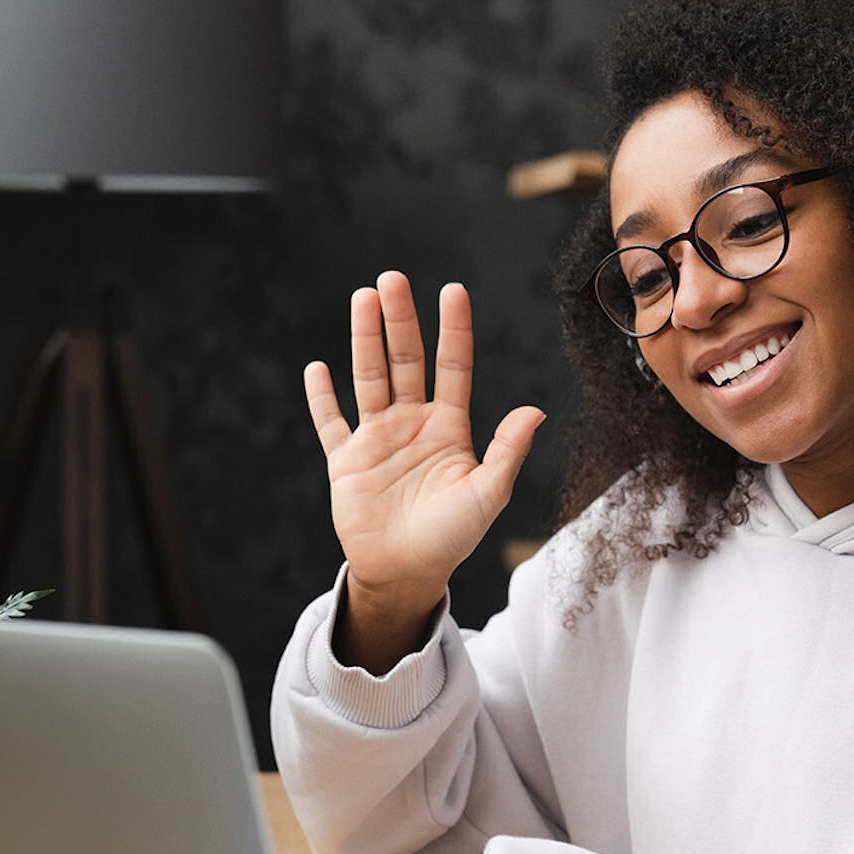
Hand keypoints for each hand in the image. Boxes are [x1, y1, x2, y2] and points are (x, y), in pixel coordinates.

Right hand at [304, 272, 543, 670]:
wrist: (408, 574)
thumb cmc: (453, 537)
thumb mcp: (487, 494)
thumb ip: (507, 451)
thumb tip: (535, 411)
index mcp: (449, 428)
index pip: (452, 366)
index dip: (453, 329)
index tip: (453, 289)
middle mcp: (412, 424)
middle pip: (405, 360)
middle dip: (400, 320)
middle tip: (392, 279)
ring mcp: (377, 439)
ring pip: (370, 377)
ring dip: (364, 339)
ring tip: (363, 298)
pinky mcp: (346, 461)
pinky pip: (331, 422)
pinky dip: (322, 397)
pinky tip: (317, 368)